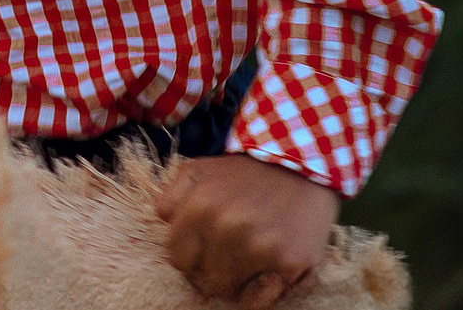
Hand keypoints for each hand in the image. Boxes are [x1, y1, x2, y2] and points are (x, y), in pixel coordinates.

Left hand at [154, 152, 338, 306]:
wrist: (299, 166)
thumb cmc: (243, 174)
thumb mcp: (197, 170)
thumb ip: (171, 197)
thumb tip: (163, 221)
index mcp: (200, 207)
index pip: (178, 260)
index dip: (190, 256)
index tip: (203, 248)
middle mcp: (228, 229)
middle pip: (203, 280)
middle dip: (212, 269)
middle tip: (227, 252)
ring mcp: (260, 248)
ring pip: (229, 292)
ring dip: (235, 279)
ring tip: (246, 255)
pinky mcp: (289, 262)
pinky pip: (259, 302)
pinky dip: (258, 292)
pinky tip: (264, 270)